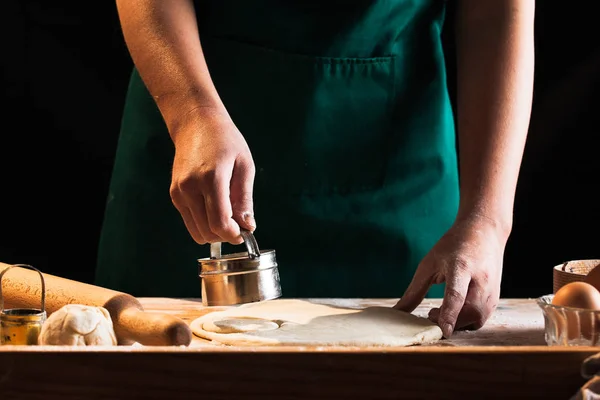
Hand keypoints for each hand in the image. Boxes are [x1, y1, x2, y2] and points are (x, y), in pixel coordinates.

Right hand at [169, 108, 255, 244]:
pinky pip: (190, 222)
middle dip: (226, 235)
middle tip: (239, 224)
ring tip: (228, 215)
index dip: (234, 235)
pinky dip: (204, 223)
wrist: (196, 124)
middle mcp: (189, 188)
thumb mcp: (244, 166)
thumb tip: (248, 226)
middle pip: (207, 231)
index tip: (245, 232)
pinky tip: (215, 209)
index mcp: (211, 178)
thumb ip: (244, 199)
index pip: (219, 223)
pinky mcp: (174, 195)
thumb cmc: (225, 141)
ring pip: (197, 231)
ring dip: (214, 232)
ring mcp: (178, 192)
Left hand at [394, 214, 506, 337]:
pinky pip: (481, 318)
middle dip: (450, 321)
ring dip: (458, 323)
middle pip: (470, 311)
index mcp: (461, 267)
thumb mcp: (429, 264)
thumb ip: (415, 290)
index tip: (444, 331)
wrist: (484, 232)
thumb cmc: (453, 246)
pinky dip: (466, 321)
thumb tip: (398, 312)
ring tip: (441, 313)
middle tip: (431, 314)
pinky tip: (455, 312)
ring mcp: (492, 290)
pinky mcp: (495, 298)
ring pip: (478, 318)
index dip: (449, 314)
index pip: (456, 294)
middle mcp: (481, 280)